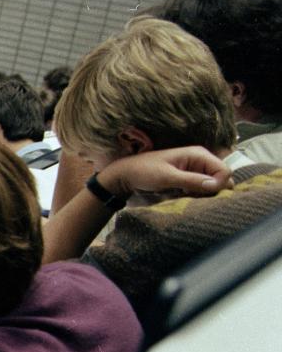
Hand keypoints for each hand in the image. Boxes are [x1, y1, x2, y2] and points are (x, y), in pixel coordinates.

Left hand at [94, 146, 231, 202]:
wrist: (126, 175)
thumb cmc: (144, 172)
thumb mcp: (167, 177)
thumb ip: (192, 181)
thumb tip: (216, 185)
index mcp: (199, 154)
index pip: (225, 171)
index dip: (219, 185)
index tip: (202, 193)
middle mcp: (201, 161)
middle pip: (222, 179)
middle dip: (213, 191)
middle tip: (193, 197)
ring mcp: (196, 171)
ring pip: (213, 187)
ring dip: (204, 195)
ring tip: (185, 197)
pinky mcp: (190, 180)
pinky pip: (202, 190)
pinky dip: (197, 196)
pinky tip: (183, 197)